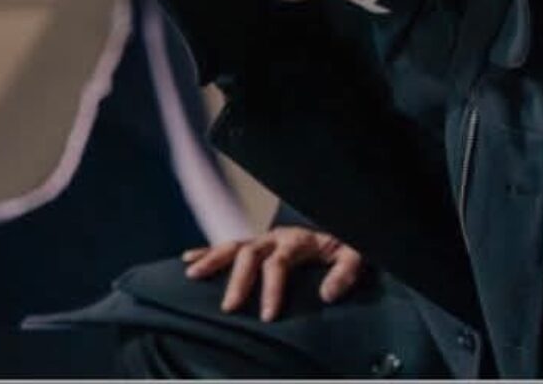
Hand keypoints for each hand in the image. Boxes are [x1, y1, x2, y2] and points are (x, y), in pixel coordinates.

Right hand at [181, 226, 362, 321]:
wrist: (341, 226)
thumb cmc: (347, 246)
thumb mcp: (355, 255)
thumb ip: (345, 272)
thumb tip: (327, 294)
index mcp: (299, 239)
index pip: (278, 263)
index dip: (271, 288)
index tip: (267, 316)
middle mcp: (277, 236)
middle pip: (250, 253)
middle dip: (238, 280)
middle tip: (229, 307)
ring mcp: (265, 238)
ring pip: (234, 245)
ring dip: (212, 259)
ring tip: (193, 275)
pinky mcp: (258, 242)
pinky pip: (230, 244)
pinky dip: (207, 250)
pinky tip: (187, 260)